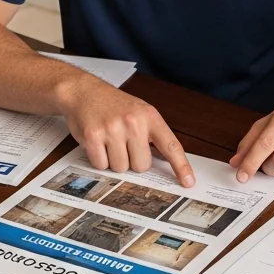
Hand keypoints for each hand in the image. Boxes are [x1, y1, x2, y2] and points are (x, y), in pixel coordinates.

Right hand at [64, 82, 194, 186]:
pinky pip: (101, 165)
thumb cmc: (114, 105)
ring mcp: (113, 129)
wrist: (84, 91)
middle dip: (132, 160)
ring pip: (121, 168)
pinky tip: (97, 142)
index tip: (188, 182)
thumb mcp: (140, 112)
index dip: (181, 166)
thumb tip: (165, 163)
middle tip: (123, 144)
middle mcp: (133, 122)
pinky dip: (98, 159)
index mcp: (150, 116)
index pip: (171, 146)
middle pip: (142, 166)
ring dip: (114, 160)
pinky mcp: (93, 136)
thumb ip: (153, 135)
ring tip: (108, 141)